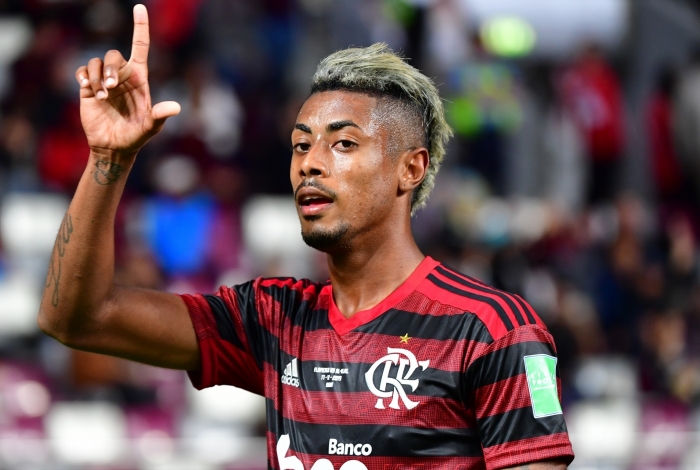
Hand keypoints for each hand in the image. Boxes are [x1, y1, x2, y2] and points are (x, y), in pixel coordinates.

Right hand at [75, 4, 179, 155]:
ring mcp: (104, 81)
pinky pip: (83, 70)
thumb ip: (160, 116)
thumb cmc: (136, 137)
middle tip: (110, 89)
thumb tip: (176, 107)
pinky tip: (87, 89)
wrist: (114, 147)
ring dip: (96, 77)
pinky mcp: (88, 88)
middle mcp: (122, 76)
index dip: (140, 26)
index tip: (140, 7)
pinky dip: (84, 76)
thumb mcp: (151, 128)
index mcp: (139, 79)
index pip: (140, 46)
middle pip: (114, 55)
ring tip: (100, 97)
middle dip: (111, 69)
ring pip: (96, 62)